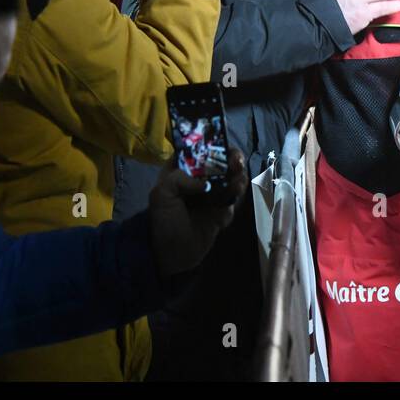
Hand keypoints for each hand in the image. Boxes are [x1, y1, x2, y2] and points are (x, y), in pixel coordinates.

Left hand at [148, 150, 248, 277]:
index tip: (221, 146)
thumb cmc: (163, 222)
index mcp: (181, 170)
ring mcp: (213, 193)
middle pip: (222, 160)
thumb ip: (179, 179)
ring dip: (238, 179)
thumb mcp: (161, 195)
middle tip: (237, 164)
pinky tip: (223, 217)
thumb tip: (205, 182)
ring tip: (237, 185)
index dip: (211, 143)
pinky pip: (235, 200)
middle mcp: (199, 178)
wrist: (173, 255)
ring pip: (233, 177)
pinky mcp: (223, 209)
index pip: (198, 148)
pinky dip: (233, 204)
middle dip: (232, 159)